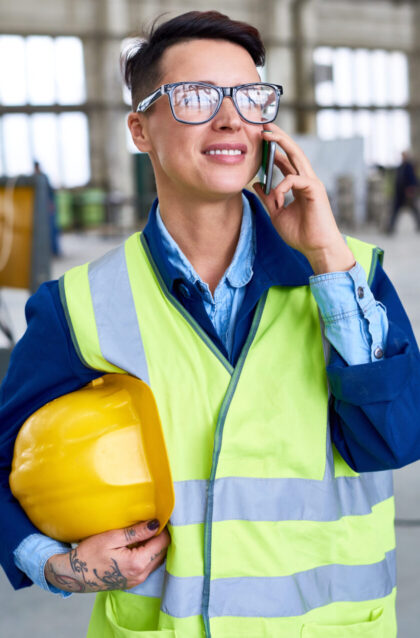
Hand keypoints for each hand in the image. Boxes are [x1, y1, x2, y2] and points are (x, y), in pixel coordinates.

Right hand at [44, 519, 169, 592]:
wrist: (74, 574)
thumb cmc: (89, 554)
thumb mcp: (112, 537)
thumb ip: (136, 532)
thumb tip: (156, 524)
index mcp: (137, 563)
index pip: (162, 543)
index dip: (163, 528)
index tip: (159, 516)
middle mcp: (141, 575)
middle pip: (162, 552)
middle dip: (160, 537)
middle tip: (151, 522)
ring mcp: (137, 580)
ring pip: (156, 559)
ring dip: (154, 546)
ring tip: (144, 531)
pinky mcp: (132, 581)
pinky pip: (148, 566)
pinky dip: (148, 554)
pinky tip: (138, 544)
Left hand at [253, 124, 354, 273]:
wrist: (316, 248)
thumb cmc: (300, 234)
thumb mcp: (277, 214)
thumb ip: (268, 198)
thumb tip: (257, 184)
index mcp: (298, 185)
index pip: (286, 161)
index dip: (274, 149)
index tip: (260, 139)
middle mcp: (306, 180)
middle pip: (293, 152)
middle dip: (279, 138)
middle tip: (264, 126)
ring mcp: (312, 183)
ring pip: (297, 157)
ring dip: (282, 144)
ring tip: (267, 135)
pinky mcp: (315, 190)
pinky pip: (295, 180)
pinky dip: (282, 186)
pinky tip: (277, 197)